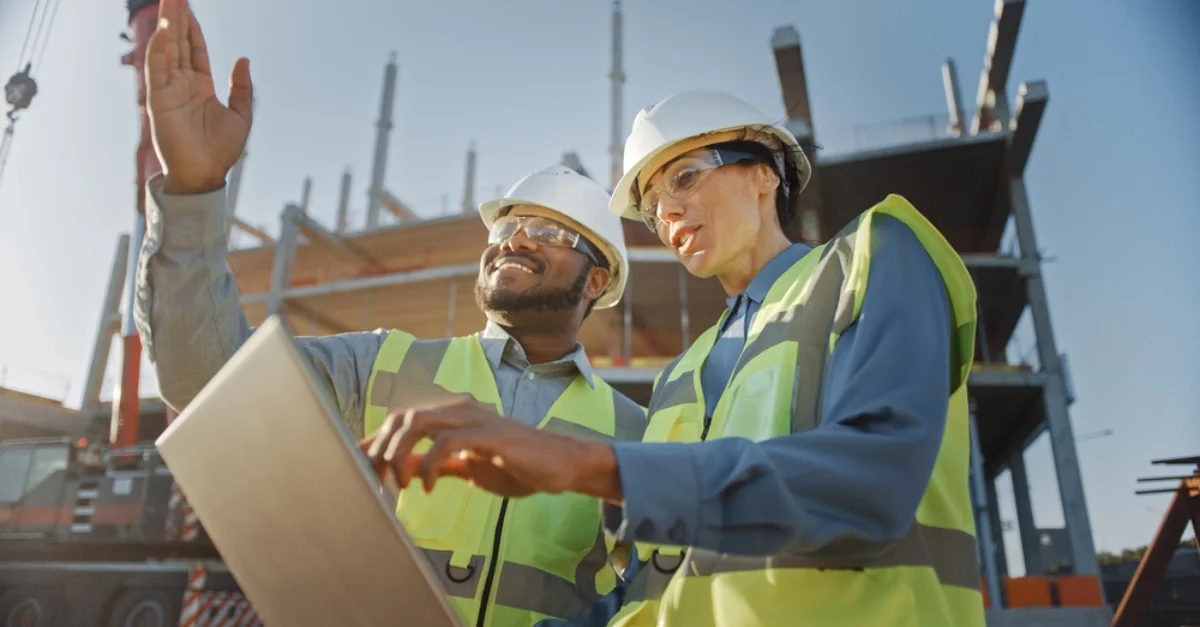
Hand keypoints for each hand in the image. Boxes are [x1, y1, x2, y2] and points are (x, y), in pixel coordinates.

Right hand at [146, 0, 252, 194]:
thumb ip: (242, 87)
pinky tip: (163, 31)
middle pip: (179, 43)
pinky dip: (159, 49)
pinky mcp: (159, 100)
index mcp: (201, 86)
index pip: (195, 49)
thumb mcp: (241, 115)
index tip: (189, 6)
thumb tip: (243, 58)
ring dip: (168, 26)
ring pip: (167, 50)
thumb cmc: (222, 151)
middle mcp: (183, 84)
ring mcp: (169, 90)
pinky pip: (157, 70)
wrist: (205, 174)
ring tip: (170, 2)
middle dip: (178, 18)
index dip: (193, 28)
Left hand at [357, 397, 622, 500]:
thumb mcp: (469, 468)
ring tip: (399, 485)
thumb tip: (404, 469)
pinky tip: (430, 487)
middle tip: (377, 484)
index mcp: (453, 415)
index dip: (376, 442)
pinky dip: (430, 464)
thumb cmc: (517, 466)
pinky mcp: (489, 433)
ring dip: (399, 455)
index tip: (358, 469)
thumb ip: (437, 465)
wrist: (560, 466)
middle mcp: (460, 408)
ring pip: (418, 422)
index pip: (402, 420)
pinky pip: (446, 441)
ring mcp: (475, 418)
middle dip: (381, 450)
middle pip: (402, 417)